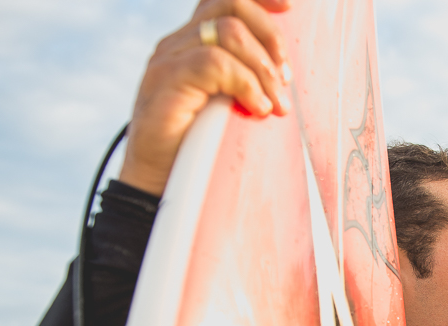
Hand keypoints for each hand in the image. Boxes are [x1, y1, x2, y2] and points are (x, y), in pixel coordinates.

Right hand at [118, 0, 292, 195]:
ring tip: (274, 105)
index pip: (223, 0)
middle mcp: (177, 44)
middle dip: (269, 36)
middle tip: (285, 77)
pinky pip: (215, 63)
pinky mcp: (166, 81)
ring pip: (228, 33)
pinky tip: (257, 110)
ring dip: (262, 68)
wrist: (157, 186)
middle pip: (230, 5)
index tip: (290, 7)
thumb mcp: (229, 108)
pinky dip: (246, 85)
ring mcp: (168, 60)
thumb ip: (245, 83)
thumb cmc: (198, 151)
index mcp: (191, 44)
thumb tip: (285, 76)